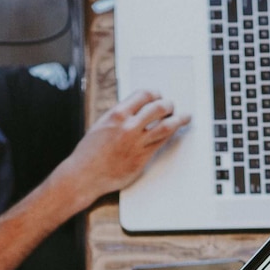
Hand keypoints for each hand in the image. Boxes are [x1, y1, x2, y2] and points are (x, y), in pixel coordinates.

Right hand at [62, 90, 190, 201]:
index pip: (144, 94)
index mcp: (117, 114)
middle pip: (159, 108)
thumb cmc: (90, 151)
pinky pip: (162, 143)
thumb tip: (138, 108)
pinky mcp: (142, 158)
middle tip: (172, 106)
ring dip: (178, 119)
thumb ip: (121, 115)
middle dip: (169, 104)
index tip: (158, 95)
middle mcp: (129, 127)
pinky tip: (174, 132)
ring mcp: (137, 143)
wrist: (84, 175)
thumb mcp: (102, 124)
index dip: (155, 93)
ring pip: (166, 126)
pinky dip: (170, 135)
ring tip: (184, 117)